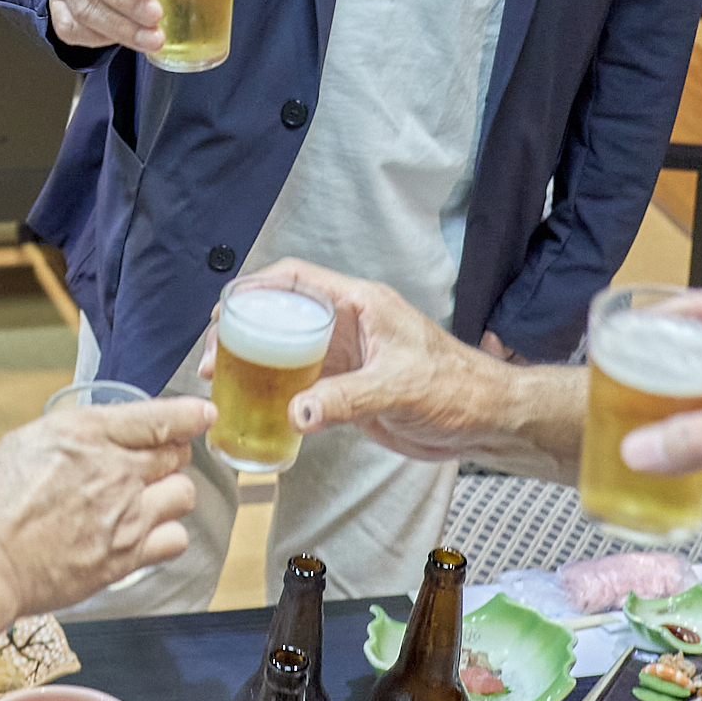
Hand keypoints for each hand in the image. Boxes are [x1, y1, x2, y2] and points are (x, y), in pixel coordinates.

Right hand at [0, 395, 209, 615]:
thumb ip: (66, 441)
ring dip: (170, 494)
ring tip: (147, 502)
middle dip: (170, 456)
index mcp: (85, 433)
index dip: (188, 415)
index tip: (200, 415)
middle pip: (176, 455)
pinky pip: (175, 540)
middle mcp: (115, 470)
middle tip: (153, 465)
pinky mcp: (126, 557)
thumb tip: (84, 445)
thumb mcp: (21, 444)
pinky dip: (167, 536)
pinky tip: (145, 537)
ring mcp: (126, 515)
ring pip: (183, 495)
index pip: (159, 417)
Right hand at [251, 262, 575, 475]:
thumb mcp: (399, 388)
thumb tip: (297, 412)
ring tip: (221, 381)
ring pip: (286, 352)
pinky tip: (255, 409)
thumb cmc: (458, 389)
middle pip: (282, 315)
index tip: (225, 307)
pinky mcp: (348, 389)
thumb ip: (346, 400)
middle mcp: (348, 326)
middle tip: (215, 357)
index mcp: (360, 305)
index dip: (257, 286)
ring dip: (254, 364)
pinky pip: (301, 387)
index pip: (297, 279)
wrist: (486, 421)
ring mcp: (346, 358)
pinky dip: (276, 396)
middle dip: (243, 330)